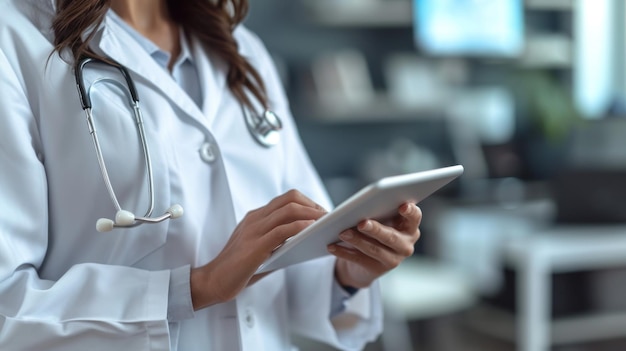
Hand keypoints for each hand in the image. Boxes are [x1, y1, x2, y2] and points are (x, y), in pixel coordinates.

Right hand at [191, 190, 326, 309]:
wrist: (212, 281)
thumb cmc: (238, 269)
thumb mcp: (260, 249)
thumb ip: (278, 243)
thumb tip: (305, 243)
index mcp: (256, 217)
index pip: (286, 199)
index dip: (308, 202)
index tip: (321, 213)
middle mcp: (255, 219)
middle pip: (290, 198)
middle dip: (313, 205)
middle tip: (328, 217)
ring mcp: (254, 230)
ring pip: (288, 210)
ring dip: (312, 214)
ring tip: (325, 223)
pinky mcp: (255, 246)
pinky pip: (282, 230)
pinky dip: (300, 227)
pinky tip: (311, 231)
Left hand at [329, 202, 421, 288]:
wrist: (366, 260)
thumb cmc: (374, 229)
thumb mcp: (380, 219)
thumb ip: (377, 210)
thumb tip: (361, 205)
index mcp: (409, 227)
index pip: (414, 217)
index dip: (410, 212)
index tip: (402, 205)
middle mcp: (405, 245)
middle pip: (391, 237)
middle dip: (376, 229)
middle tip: (361, 222)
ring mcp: (393, 260)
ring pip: (374, 249)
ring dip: (357, 240)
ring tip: (342, 232)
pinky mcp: (377, 270)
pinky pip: (359, 260)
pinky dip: (344, 252)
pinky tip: (332, 245)